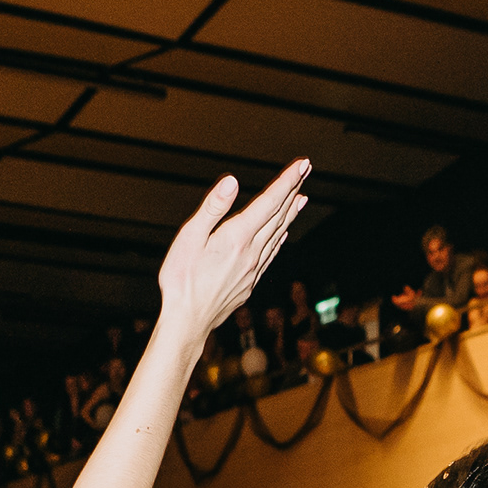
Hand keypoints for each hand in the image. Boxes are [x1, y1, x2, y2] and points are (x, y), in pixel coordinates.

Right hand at [154, 160, 313, 338]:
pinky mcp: (249, 283)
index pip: (268, 203)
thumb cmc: (182, 280)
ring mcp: (253, 269)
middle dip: (293, 190)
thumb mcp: (189, 238)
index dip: (286, 182)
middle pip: (278, 216)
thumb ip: (213, 208)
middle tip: (306, 171)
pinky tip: (283, 233)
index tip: (302, 165)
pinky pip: (271, 254)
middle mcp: (251, 253)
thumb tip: (231, 182)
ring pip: (278, 234)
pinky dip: (280, 238)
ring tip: (301, 197)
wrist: (188, 322)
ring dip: (290, 213)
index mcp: (237, 238)